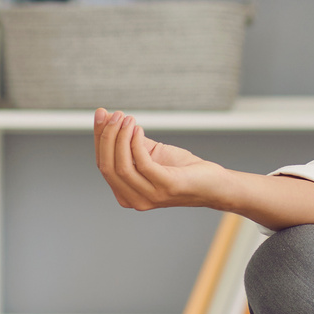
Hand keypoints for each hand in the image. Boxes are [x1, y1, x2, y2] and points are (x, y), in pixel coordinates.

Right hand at [93, 108, 231, 211]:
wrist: (213, 184)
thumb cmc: (182, 169)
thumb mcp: (151, 153)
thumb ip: (130, 142)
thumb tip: (109, 117)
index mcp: (125, 193)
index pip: (103, 164)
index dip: (99, 138)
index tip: (101, 114)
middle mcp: (133, 200)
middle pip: (107, 166)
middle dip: (107, 136)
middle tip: (115, 114)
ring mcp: (149, 196)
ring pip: (121, 166)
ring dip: (121, 137)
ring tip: (128, 119)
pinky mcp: (166, 187)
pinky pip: (142, 163)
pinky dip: (136, 143)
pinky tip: (138, 129)